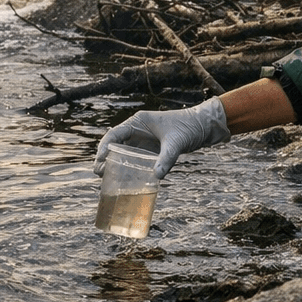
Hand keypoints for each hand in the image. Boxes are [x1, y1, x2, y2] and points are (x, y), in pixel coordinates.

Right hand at [93, 98, 230, 179]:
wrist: (203, 126)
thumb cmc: (189, 127)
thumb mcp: (176, 142)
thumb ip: (167, 158)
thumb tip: (157, 176)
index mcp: (138, 122)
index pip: (115, 134)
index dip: (105, 147)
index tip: (100, 160)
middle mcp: (137, 130)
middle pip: (115, 144)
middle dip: (105, 157)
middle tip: (98, 173)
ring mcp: (143, 139)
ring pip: (123, 152)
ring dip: (114, 163)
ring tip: (104, 178)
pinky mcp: (151, 149)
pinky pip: (134, 158)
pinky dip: (127, 167)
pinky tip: (123, 179)